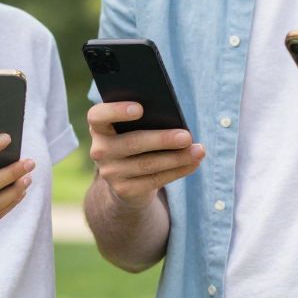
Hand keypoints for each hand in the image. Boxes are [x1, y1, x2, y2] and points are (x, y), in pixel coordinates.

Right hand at [87, 101, 203, 208]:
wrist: (125, 177)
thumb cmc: (135, 138)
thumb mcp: (133, 127)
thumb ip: (145, 119)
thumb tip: (175, 120)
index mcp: (99, 126)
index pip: (98, 116)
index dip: (116, 111)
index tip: (140, 108)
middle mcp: (100, 149)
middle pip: (132, 143)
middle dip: (163, 140)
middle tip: (187, 136)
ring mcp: (110, 172)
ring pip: (147, 164)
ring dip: (177, 158)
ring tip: (198, 151)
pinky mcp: (124, 190)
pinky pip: (155, 180)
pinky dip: (178, 171)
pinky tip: (194, 163)